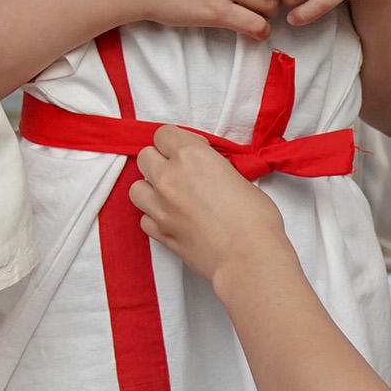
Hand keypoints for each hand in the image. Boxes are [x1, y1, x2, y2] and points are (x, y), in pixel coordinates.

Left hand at [133, 126, 285, 281]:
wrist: (248, 256)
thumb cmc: (254, 218)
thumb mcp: (238, 177)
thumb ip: (214, 169)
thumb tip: (208, 172)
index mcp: (191, 156)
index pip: (164, 134)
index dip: (176, 141)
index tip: (191, 151)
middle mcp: (169, 177)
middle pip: (145, 156)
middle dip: (160, 160)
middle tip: (180, 171)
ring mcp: (160, 206)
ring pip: (136, 188)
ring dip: (150, 188)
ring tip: (171, 196)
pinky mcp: (159, 233)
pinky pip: (144, 218)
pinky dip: (154, 216)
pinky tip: (172, 218)